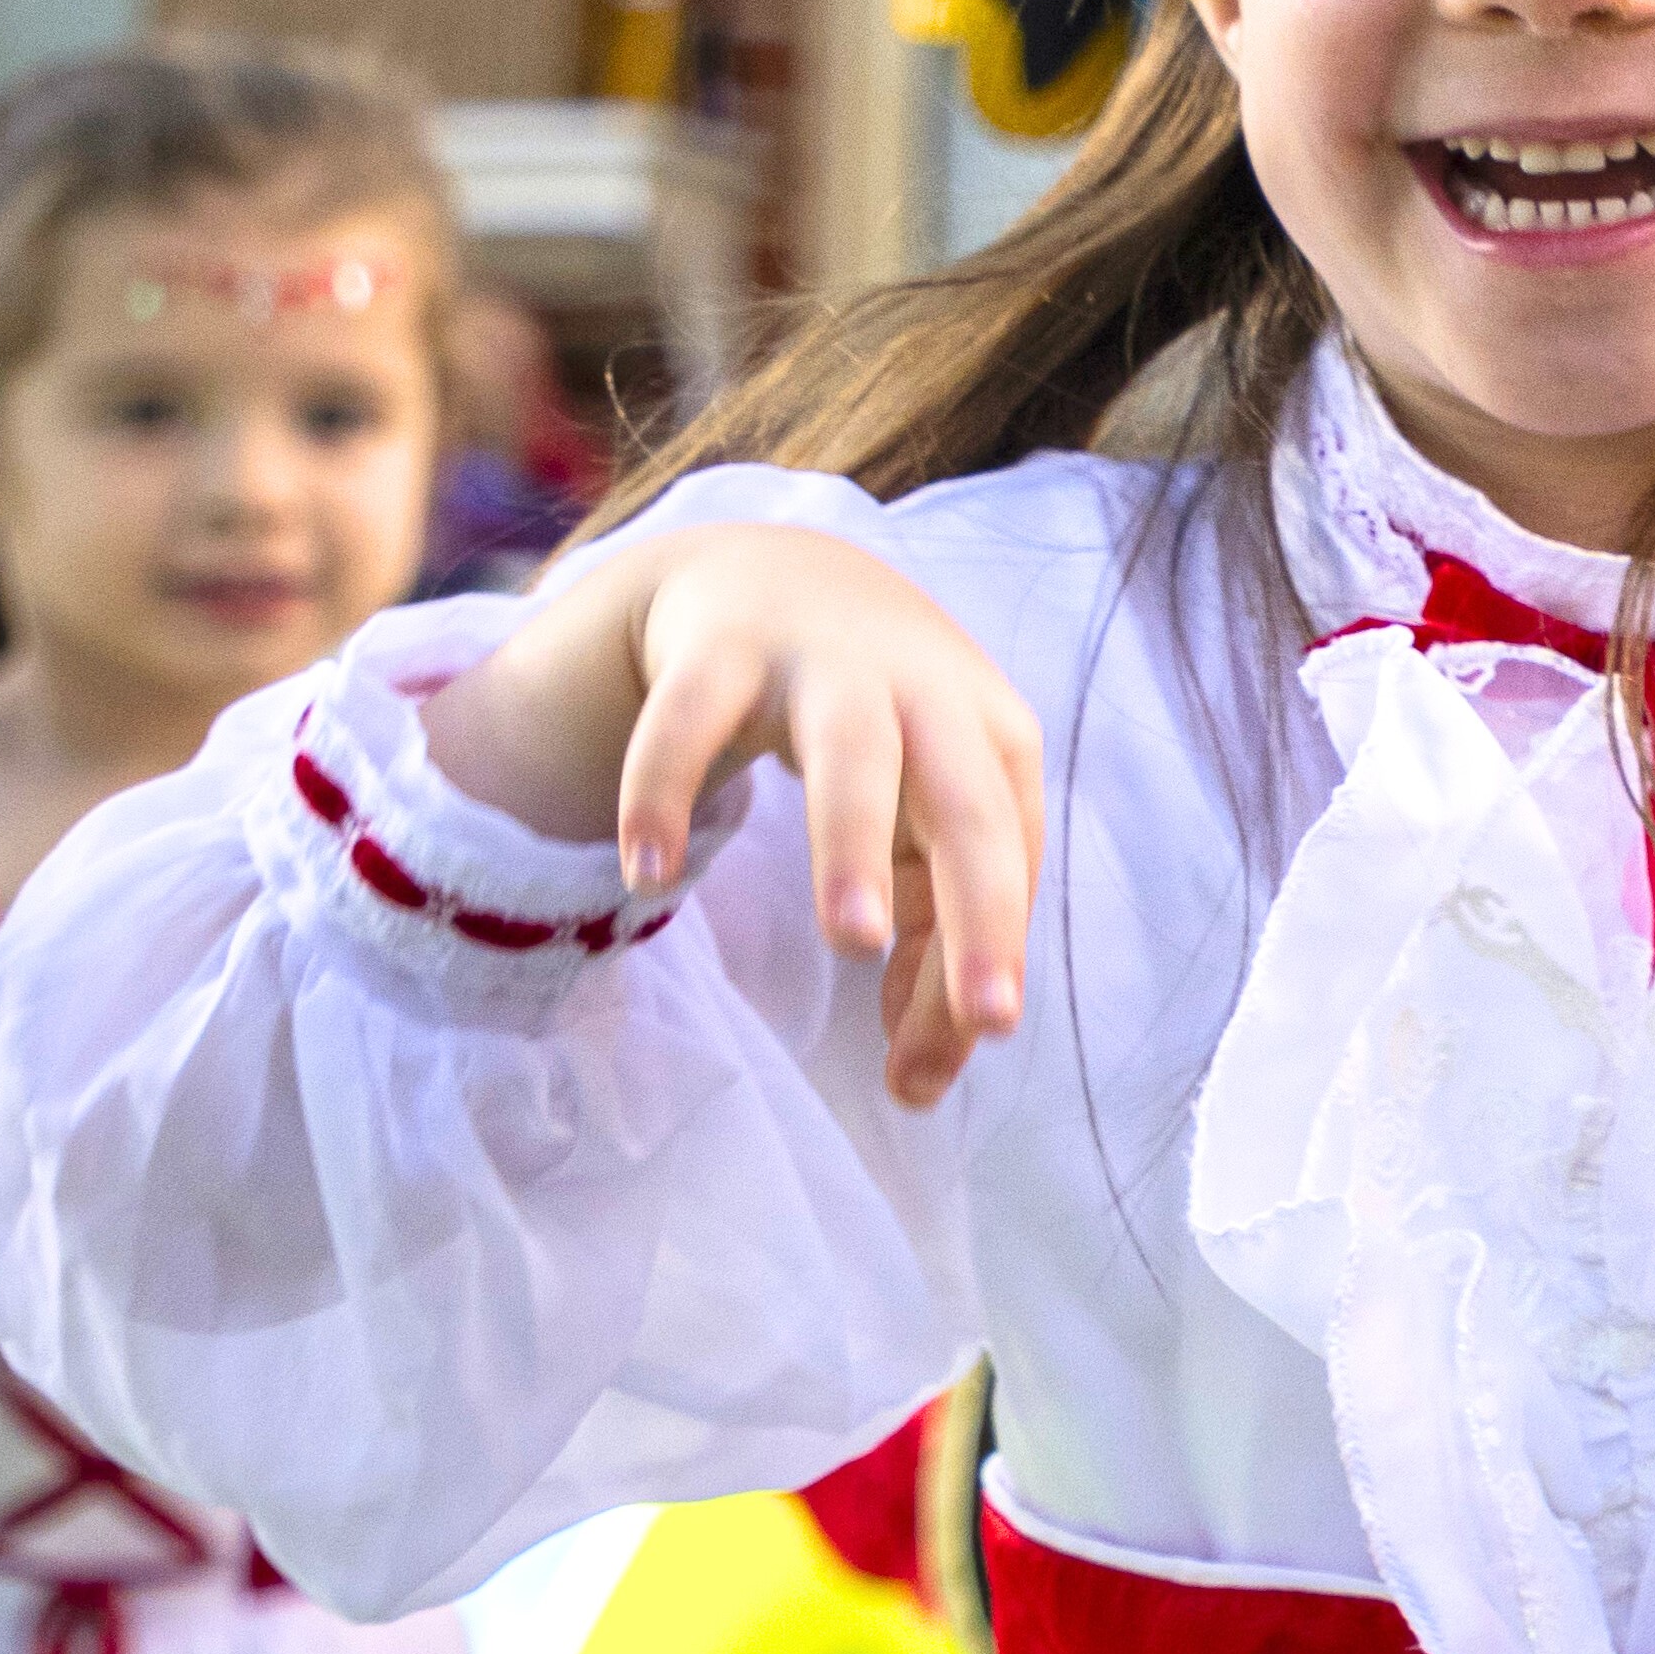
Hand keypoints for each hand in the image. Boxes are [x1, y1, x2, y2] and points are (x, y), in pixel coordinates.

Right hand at [433, 526, 1043, 1106]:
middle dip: (980, 907)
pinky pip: (690, 717)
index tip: (965, 1056)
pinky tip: (647, 875)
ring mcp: (825, 663)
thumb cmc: (883, 729)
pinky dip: (666, 790)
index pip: (1007, 866)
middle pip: (967, 807)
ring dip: (852, 846)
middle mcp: (926, 696)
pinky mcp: (723, 645)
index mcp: (993, 743)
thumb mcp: (920, 820)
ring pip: (850, 751)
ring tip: (847, 943)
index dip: (991, 960)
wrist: (782, 572)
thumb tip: (922, 1081)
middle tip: (984, 1015)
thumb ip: (929, 941)